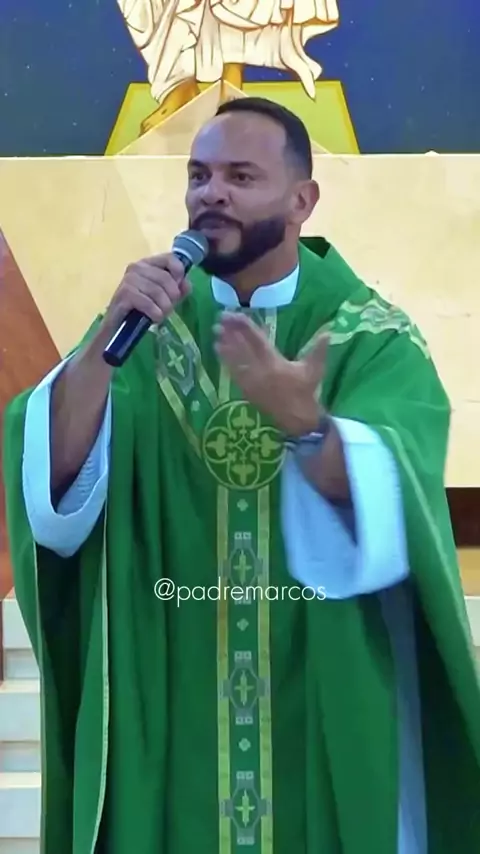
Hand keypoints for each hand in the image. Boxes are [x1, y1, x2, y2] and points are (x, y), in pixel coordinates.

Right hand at [100, 253, 190, 335]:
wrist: (118, 327)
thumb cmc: (141, 310)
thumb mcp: (164, 298)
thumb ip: (177, 289)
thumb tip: (186, 283)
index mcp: (146, 264)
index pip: (169, 258)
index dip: (179, 272)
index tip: (179, 288)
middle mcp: (136, 267)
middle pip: (165, 278)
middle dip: (172, 297)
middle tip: (169, 308)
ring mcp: (128, 280)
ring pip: (157, 291)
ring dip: (164, 308)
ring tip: (162, 315)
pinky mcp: (123, 295)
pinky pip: (148, 303)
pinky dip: (155, 313)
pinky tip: (155, 318)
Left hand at [214, 312, 328, 435]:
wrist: (297, 419)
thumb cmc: (306, 391)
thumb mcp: (315, 370)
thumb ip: (319, 350)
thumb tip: (329, 332)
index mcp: (275, 363)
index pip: (257, 340)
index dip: (244, 326)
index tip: (234, 315)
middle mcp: (260, 370)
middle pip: (242, 347)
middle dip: (230, 332)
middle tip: (219, 319)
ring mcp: (251, 381)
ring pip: (235, 360)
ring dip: (225, 345)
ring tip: (215, 332)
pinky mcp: (247, 390)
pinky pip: (234, 373)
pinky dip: (226, 361)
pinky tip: (219, 352)